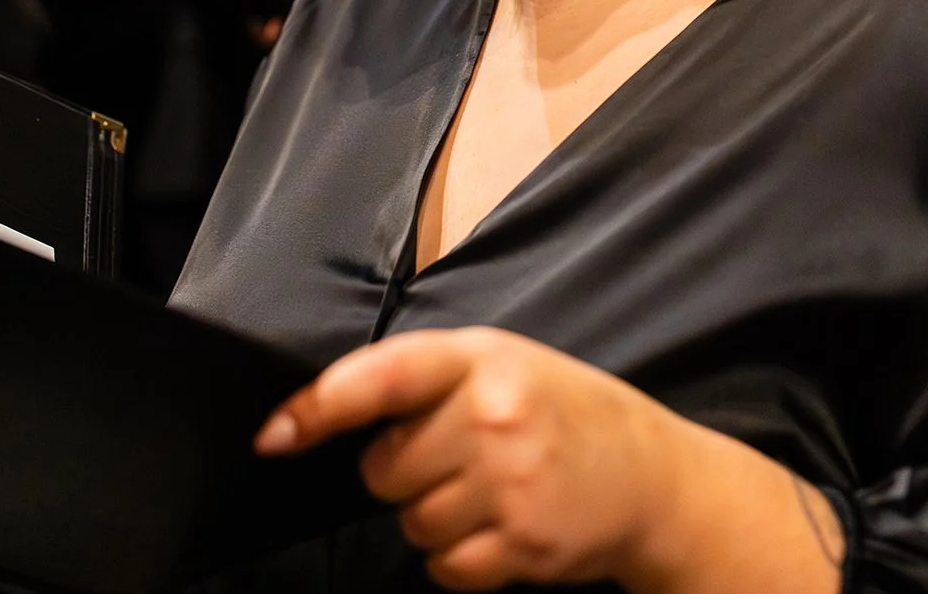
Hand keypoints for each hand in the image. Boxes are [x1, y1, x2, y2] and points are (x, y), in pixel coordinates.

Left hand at [255, 327, 840, 591]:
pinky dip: (461, 560)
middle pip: (382, 468)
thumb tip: (328, 412)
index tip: (273, 435)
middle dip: (404, 472)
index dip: (317, 407)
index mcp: (479, 358)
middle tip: (458, 459)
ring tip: (490, 493)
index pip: (379, 377)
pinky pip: (444, 568)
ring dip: (435, 518)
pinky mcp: (523, 544)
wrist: (655, 479)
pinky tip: (502, 528)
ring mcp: (510, 483)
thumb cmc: (564, 413)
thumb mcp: (504, 363)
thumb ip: (428, 379)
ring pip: (410, 523)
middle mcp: (492, 416)